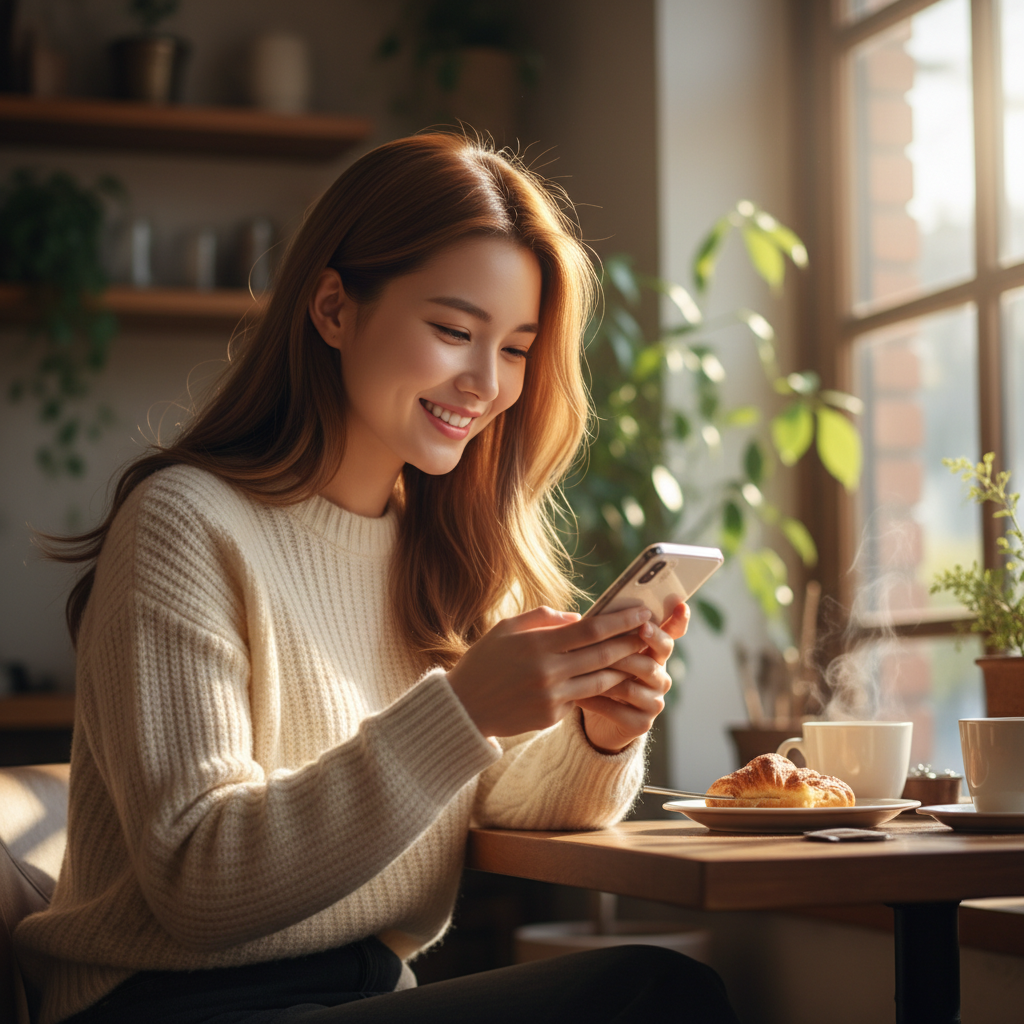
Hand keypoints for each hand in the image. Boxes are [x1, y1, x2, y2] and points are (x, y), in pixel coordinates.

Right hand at [446, 605, 653, 738]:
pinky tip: (605, 680)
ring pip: (600, 681)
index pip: (590, 630)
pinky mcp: (552, 717)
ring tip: (638, 657)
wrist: (464, 708)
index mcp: (537, 644)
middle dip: (630, 643)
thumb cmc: (484, 662)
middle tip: (650, 633)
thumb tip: (577, 617)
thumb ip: (543, 618)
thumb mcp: (506, 629)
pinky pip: (581, 699)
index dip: (619, 621)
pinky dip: (593, 689)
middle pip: (602, 655)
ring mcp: (552, 697)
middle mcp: (548, 671)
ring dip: (621, 669)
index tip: (641, 613)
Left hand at [578, 601, 689, 753]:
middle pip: (655, 657)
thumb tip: (592, 612)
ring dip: (606, 676)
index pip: (673, 634)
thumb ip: (608, 633)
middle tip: (616, 636)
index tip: (679, 605)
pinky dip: (596, 702)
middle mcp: (660, 676)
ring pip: (631, 685)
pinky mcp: (641, 723)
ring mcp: (654, 701)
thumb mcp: (605, 650)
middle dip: (632, 645)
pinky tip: (577, 697)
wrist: (598, 720)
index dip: (678, 620)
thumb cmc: (601, 675)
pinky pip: (619, 710)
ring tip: (582, 669)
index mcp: (654, 653)